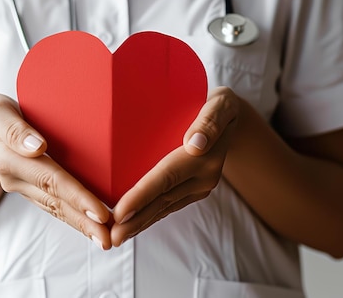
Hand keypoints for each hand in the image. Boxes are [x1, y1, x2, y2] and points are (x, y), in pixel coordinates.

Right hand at [0, 93, 112, 249]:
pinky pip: (54, 207)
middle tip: (108, 238)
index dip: (76, 197)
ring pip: (56, 209)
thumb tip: (37, 148)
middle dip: (83, 221)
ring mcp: (24, 188)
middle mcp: (16, 179)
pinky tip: (93, 227)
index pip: (50, 180)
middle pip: (55, 202)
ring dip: (81, 225)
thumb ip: (13, 128)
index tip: (100, 212)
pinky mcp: (32, 191)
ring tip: (105, 239)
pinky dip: (74, 218)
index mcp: (9, 160)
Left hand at [110, 86, 239, 245]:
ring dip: (139, 224)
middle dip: (135, 220)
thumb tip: (195, 144)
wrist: (231, 118)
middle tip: (110, 238)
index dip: (142, 196)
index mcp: (205, 157)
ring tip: (115, 238)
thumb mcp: (221, 104)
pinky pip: (168, 206)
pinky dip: (148, 217)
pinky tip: (131, 226)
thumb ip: (209, 121)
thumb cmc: (219, 105)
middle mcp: (203, 177)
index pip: (167, 178)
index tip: (120, 212)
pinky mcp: (193, 190)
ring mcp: (199, 187)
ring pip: (163, 208)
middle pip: (162, 200)